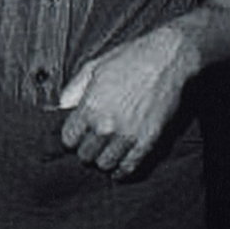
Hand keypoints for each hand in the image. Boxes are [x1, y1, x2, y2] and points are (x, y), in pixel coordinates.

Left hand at [58, 25, 197, 177]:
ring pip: (105, 164)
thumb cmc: (131, 58)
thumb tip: (61, 107)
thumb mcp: (94, 66)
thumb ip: (73, 90)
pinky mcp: (147, 141)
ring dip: (103, 158)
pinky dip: (121, 170)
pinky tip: (118, 167)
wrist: (168, 57)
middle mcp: (106, 126)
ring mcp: (127, 136)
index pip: (69, 139)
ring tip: (106, 149)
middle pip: (85, 155)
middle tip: (93, 140)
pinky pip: (129, 167)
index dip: (72, 135)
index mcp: (90, 107)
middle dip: (86, 148)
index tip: (78, 132)